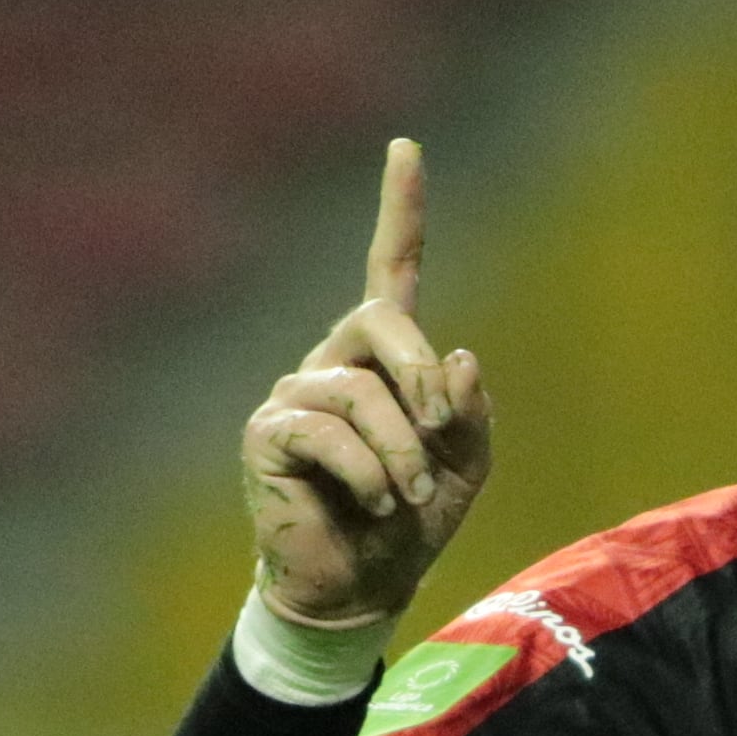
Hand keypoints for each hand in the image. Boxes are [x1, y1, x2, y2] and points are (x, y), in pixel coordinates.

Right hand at [243, 138, 492, 629]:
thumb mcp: (465, 465)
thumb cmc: (412, 522)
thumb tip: (458, 357)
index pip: (390, 268)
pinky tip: (374, 503)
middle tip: (436, 434)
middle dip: (421, 377)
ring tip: (405, 497)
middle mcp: (333, 362)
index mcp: (383, 359)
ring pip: (361, 392)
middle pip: (380, 319)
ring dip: (402, 452)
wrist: (360, 588)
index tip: (406, 147)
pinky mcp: (268, 435)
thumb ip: (468, 411)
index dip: (399, 209)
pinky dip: (368, 473)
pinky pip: (328, 432)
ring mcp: (295, 395)